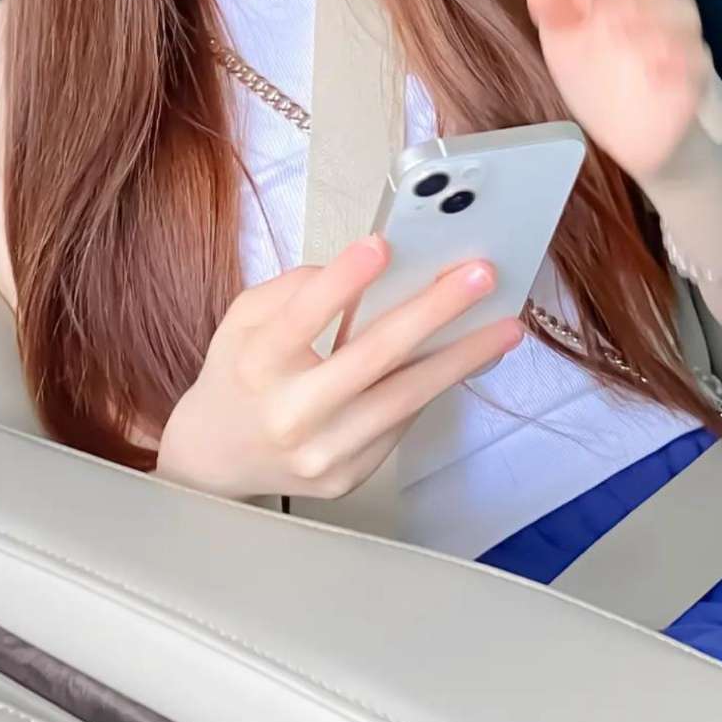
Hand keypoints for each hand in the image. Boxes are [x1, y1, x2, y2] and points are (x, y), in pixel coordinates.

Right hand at [155, 237, 521, 499]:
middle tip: (478, 276)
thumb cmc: (238, 375)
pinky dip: (435, 385)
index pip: (300, 319)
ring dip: (461, 358)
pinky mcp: (349, 475)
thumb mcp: (243, 320)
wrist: (216, 459)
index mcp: (255, 366)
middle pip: (369, 360)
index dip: (342, 282)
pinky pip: (402, 422)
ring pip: (403, 400)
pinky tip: (466, 356)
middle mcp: (289, 414)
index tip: (383, 245)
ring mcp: (322, 453)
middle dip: (430, 312)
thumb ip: (292, 291)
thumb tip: (361, 273)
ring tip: (505, 325)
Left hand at [526, 0, 711, 182]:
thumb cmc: (595, 80)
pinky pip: (694, 63)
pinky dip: (674, 62)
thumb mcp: (562, 44)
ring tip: (615, 29)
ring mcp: (678, 43)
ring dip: (647, 18)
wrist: (619, 138)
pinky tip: (650, 67)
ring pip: (680, 15)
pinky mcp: (691, 79)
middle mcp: (655, 10)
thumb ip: (551, 7)